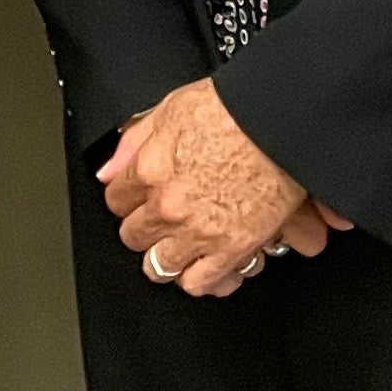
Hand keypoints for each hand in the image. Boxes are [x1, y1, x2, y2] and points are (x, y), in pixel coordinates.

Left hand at [100, 80, 318, 295]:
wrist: (283, 124)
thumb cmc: (237, 109)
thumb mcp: (173, 108)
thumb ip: (135, 141)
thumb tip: (108, 169)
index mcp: (150, 169)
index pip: (116, 200)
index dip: (130, 198)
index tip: (140, 197)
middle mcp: (169, 206)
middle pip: (134, 236)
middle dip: (145, 227)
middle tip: (162, 219)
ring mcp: (198, 232)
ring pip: (159, 266)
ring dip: (167, 257)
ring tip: (182, 245)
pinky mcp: (230, 250)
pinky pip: (199, 283)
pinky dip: (200, 278)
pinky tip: (206, 265)